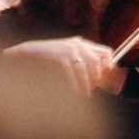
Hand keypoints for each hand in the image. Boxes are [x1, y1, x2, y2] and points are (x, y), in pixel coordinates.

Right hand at [4, 36, 125, 96]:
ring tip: (85, 95)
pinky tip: (75, 93)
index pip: (105, 52)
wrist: (29, 53)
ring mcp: (69, 49)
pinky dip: (74, 85)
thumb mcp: (69, 57)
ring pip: (84, 70)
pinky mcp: (60, 57)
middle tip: (91, 89)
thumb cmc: (50, 59)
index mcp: (82, 43)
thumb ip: (82, 63)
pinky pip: (72, 74)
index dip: (109, 65)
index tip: (106, 77)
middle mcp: (78, 44)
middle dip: (96, 78)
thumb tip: (98, 78)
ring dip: (86, 85)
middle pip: (96, 62)